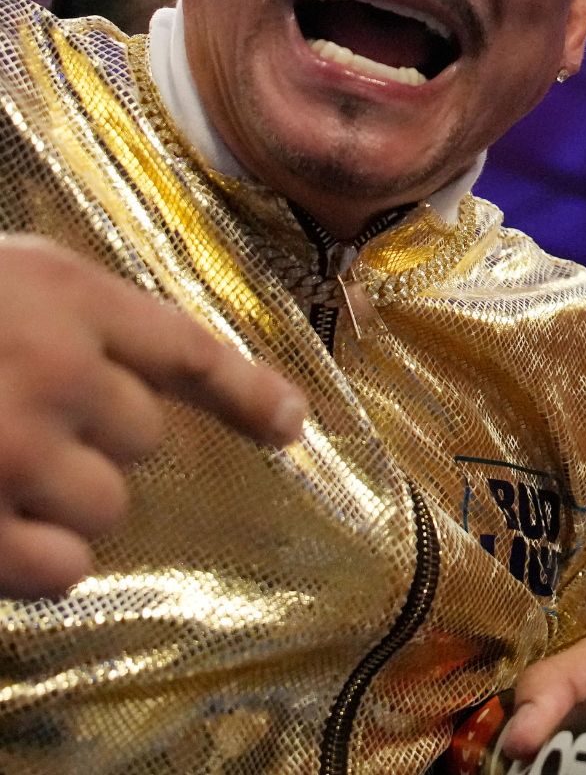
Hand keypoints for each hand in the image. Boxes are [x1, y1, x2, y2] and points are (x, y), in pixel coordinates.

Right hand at [0, 234, 306, 598]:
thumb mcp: (0, 282)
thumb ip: (65, 320)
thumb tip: (137, 381)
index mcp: (61, 295)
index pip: (188, 347)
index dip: (248, 391)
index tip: (290, 425)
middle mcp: (53, 369)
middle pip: (144, 435)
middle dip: (94, 438)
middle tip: (12, 423)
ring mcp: (10, 450)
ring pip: (107, 504)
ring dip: (62, 501)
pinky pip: (62, 569)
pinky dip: (36, 562)